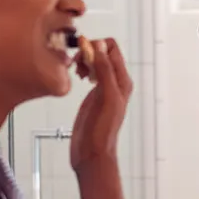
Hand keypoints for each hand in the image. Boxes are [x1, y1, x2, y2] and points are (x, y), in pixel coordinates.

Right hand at [70, 38, 132, 173]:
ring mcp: (103, 88)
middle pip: (102, 52)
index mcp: (122, 80)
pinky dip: (81, 69)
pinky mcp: (93, 95)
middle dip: (88, 52)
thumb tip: (100, 47)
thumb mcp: (106, 98)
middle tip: (77, 63)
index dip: (96, 45)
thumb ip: (104, 72)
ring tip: (76, 71)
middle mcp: (115, 82)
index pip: (112, 48)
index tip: (82, 52)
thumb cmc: (102, 131)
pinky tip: (76, 77)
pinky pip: (89, 73)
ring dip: (83, 60)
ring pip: (94, 61)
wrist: (92, 153)